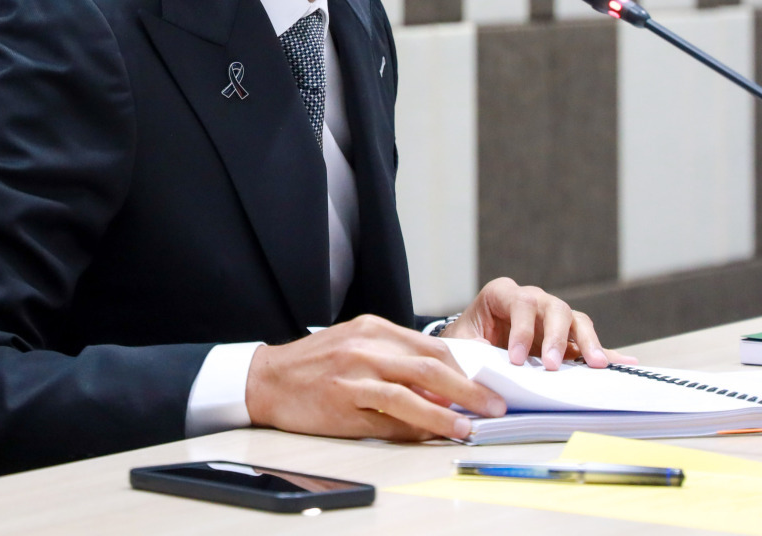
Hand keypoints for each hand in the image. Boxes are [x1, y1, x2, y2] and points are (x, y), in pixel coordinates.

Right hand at [244, 314, 507, 440]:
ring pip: (413, 393)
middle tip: (493, 406)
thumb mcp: (356, 345)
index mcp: (373, 328)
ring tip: (470, 425)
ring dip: (447, 411)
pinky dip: (415, 426)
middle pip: (431, 367)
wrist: (267, 379)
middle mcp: (367, 347)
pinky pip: (389, 417)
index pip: (431, 347)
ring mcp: (354, 375)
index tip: (484, 385)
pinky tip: (434, 433)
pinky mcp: (343, 402)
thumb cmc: (314, 364)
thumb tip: (439, 388)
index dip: (463, 369)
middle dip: (469, 388)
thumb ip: (395, 359)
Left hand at [440, 278, 638, 370]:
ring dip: (587, 343)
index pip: (519, 303)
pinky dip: (606, 352)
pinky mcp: (565, 339)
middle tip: (552, 365)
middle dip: (556, 337)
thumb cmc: (463, 341)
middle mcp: (532, 300)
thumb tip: (479, 374)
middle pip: (554, 308)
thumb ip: (470, 353)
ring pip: (576, 321)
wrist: (469, 345)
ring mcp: (551, 319)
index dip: (521, 330)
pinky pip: (588, 343)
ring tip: (596, 365)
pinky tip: (625, 363)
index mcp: (502, 294)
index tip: (517, 360)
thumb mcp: (460, 343)